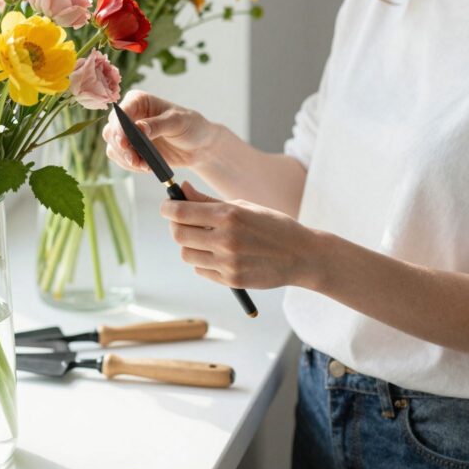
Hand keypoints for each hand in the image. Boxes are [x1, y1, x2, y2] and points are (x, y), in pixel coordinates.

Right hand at [102, 90, 213, 173]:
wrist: (199, 146)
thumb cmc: (190, 126)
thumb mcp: (177, 122)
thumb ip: (158, 125)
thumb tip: (139, 128)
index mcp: (138, 101)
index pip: (121, 112)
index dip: (119, 127)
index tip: (125, 142)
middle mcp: (129, 115)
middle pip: (111, 130)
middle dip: (121, 147)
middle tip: (134, 159)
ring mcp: (128, 134)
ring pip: (113, 146)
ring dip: (126, 159)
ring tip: (145, 165)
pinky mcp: (132, 149)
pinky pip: (121, 159)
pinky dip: (131, 165)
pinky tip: (146, 167)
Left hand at [160, 181, 319, 289]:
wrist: (302, 256)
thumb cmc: (273, 225)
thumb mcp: (243, 206)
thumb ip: (208, 200)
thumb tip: (182, 188)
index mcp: (229, 216)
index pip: (182, 212)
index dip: (168, 208)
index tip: (167, 205)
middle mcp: (226, 240)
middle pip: (179, 235)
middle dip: (176, 226)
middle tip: (183, 221)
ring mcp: (228, 263)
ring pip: (187, 255)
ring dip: (189, 245)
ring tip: (204, 238)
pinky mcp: (231, 280)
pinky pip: (201, 269)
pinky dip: (203, 260)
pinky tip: (218, 253)